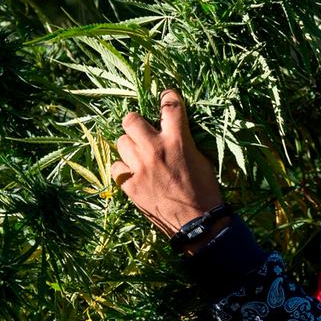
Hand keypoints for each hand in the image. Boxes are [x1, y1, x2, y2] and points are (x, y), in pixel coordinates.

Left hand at [110, 89, 223, 237]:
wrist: (196, 223)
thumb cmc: (204, 190)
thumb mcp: (201, 159)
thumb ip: (184, 141)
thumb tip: (174, 130)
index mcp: (177, 140)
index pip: (169, 104)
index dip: (167, 96)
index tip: (165, 97)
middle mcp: (154, 149)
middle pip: (131, 119)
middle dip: (137, 123)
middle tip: (143, 132)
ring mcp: (139, 167)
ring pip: (121, 142)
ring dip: (130, 146)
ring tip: (139, 156)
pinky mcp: (129, 184)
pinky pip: (116, 166)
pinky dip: (123, 169)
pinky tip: (133, 174)